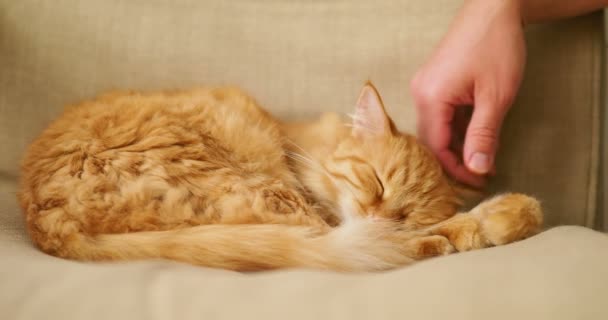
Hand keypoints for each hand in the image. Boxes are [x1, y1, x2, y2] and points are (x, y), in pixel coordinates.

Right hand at [410, 0, 525, 187]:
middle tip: (480, 174)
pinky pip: (439, 114)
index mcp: (430, 98)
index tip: (478, 181)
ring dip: (456, 145)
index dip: (456, 169)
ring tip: (481, 157)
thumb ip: (484, 135)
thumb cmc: (495, 46)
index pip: (435, 148)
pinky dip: (456, 128)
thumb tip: (478, 168)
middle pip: (431, 140)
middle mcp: (420, 93)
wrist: (493, 8)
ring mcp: (425, 86)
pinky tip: (474, 135)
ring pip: (435, 128)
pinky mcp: (433, 82)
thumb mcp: (495, 97)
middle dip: (454, 160)